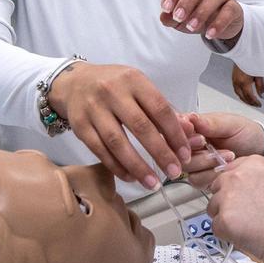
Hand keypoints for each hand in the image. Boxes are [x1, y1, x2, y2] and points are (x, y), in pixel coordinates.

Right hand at [47, 62, 190, 188]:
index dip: (175, 134)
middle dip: (160, 153)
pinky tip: (130, 177)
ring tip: (153, 183)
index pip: (159, 109)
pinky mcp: (79, 125)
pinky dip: (116, 166)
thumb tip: (189, 135)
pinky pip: (100, 150)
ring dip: (137, 166)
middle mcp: (112, 92)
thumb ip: (163, 111)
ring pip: (117, 142)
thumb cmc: (115, 87)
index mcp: (133, 80)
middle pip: (140, 127)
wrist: (74, 83)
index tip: (185, 154)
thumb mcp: (140, 88)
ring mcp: (93, 109)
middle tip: (174, 172)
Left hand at [160, 0, 243, 43]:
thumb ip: (170, 18)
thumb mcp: (180, 19)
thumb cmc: (196, 16)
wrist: (219, 25)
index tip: (166, 8)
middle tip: (178, 17)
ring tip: (192, 27)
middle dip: (186, 1)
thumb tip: (164, 17)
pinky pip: (228, 11)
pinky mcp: (233, 6)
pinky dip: (218, 23)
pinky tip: (209, 33)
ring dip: (202, 12)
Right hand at [181, 111, 263, 190]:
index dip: (181, 134)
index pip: (175, 130)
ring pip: (185, 166)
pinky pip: (196, 180)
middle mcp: (190, 144)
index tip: (197, 136)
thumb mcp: (231, 124)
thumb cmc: (247, 134)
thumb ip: (211, 123)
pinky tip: (224, 167)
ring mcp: (195, 161)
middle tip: (208, 144)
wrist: (261, 152)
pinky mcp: (202, 177)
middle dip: (194, 149)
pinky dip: (212, 174)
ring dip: (206, 162)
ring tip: (227, 155)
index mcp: (194, 126)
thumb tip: (191, 118)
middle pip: (176, 151)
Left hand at [206, 155, 263, 262]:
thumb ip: (260, 179)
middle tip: (248, 216)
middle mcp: (237, 176)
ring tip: (251, 227)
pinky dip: (229, 235)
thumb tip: (248, 188)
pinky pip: (217, 229)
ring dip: (227, 219)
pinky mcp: (224, 220)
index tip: (244, 198)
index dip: (236, 189)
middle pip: (217, 189)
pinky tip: (249, 236)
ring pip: (214, 209)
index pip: (229, 172)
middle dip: (228, 203)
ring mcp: (228, 197)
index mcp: (253, 163)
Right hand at [231, 65, 263, 106]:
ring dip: (245, 99)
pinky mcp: (233, 78)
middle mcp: (237, 82)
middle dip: (250, 102)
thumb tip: (262, 96)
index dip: (255, 102)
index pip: (249, 97)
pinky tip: (245, 94)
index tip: (260, 104)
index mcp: (244, 82)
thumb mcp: (259, 74)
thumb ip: (260, 86)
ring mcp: (234, 80)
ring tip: (251, 101)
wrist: (243, 52)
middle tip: (256, 104)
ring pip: (238, 94)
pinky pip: (236, 89)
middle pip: (243, 97)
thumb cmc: (252, 61)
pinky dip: (241, 94)